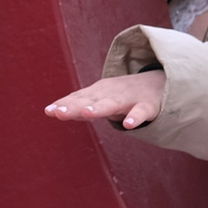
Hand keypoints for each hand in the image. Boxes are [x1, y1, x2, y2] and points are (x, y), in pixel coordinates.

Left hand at [46, 72, 164, 128]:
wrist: (158, 83)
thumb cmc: (121, 93)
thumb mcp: (99, 96)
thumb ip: (77, 104)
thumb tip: (52, 111)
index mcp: (97, 92)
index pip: (78, 98)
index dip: (64, 104)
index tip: (49, 111)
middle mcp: (110, 93)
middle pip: (90, 100)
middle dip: (75, 106)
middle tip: (59, 113)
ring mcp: (128, 99)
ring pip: (112, 104)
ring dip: (99, 108)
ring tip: (87, 113)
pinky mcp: (147, 106)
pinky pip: (141, 112)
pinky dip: (135, 118)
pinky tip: (128, 125)